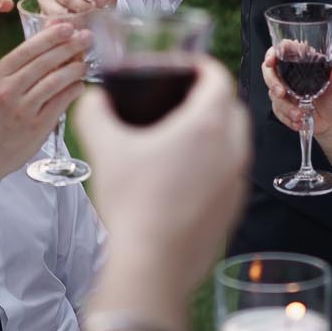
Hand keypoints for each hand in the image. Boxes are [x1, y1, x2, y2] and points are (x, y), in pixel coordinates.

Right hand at [0, 23, 90, 187]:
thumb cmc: (1, 110)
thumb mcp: (6, 81)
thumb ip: (30, 57)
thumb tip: (56, 26)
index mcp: (0, 73)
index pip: (28, 48)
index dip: (52, 36)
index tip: (70, 27)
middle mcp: (9, 89)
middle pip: (45, 62)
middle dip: (70, 47)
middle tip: (86, 39)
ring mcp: (23, 108)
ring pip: (55, 81)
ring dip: (75, 69)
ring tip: (84, 64)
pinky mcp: (37, 125)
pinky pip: (61, 101)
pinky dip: (74, 89)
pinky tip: (80, 85)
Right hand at [74, 57, 249, 292]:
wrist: (152, 264)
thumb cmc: (133, 203)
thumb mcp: (105, 148)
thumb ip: (95, 111)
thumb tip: (94, 99)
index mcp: (208, 125)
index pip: (217, 77)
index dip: (199, 66)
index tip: (183, 68)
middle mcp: (233, 149)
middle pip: (230, 107)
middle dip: (209, 98)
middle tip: (179, 100)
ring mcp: (237, 181)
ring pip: (234, 142)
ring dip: (214, 132)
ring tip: (179, 138)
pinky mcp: (233, 208)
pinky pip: (230, 173)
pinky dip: (214, 164)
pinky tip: (182, 177)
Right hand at [261, 50, 331, 138]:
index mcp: (304, 64)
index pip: (283, 51)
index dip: (273, 53)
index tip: (271, 61)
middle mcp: (292, 76)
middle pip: (270, 72)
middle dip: (272, 82)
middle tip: (281, 93)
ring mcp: (287, 92)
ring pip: (273, 95)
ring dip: (284, 106)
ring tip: (299, 115)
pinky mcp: (284, 107)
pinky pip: (278, 111)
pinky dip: (286, 118)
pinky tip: (298, 122)